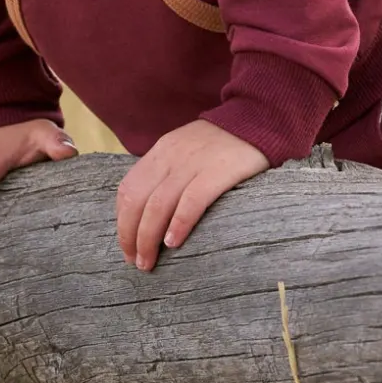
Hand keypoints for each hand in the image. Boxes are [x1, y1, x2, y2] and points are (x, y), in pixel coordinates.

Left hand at [115, 120, 269, 272]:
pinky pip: (191, 201)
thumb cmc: (223, 143)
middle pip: (138, 200)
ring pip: (158, 205)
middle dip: (130, 235)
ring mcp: (193, 163)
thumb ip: (168, 172)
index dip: (122, 221)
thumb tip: (152, 211)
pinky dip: (179, 224)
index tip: (127, 245)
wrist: (258, 120)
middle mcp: (171, 156)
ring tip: (149, 262)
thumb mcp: (186, 149)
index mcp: (161, 151)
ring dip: (148, 238)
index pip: (128, 188)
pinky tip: (174, 243)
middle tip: (136, 262)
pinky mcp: (218, 171)